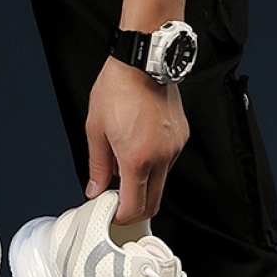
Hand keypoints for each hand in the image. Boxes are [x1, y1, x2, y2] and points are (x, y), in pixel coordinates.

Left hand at [85, 57, 189, 223]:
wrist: (143, 59)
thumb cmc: (118, 88)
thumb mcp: (96, 130)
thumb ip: (97, 166)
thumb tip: (95, 188)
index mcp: (137, 159)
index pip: (134, 207)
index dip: (122, 217)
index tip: (112, 215)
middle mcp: (161, 156)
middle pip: (153, 202)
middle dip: (135, 210)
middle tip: (118, 204)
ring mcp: (174, 147)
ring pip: (161, 182)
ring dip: (144, 184)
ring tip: (124, 165)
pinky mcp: (182, 136)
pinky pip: (168, 162)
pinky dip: (154, 165)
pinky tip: (139, 148)